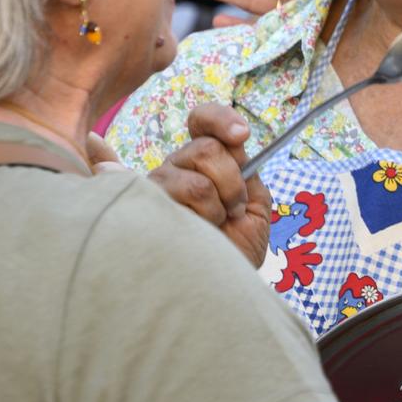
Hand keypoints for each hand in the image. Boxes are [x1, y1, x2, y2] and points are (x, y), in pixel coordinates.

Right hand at [145, 103, 273, 266]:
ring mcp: (159, 187)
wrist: (224, 282)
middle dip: (232, 182)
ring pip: (194, 177)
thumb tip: (237, 141)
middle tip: (234, 210)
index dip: (220, 120)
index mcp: (205, 161)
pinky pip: (174, 193)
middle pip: (206, 149)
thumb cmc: (238, 246)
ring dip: (217, 206)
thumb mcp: (255, 204)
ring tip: (215, 226)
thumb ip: (247, 171)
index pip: (202, 122)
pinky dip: (202, 213)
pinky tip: (193, 222)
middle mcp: (177, 168)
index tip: (242, 136)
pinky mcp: (146, 208)